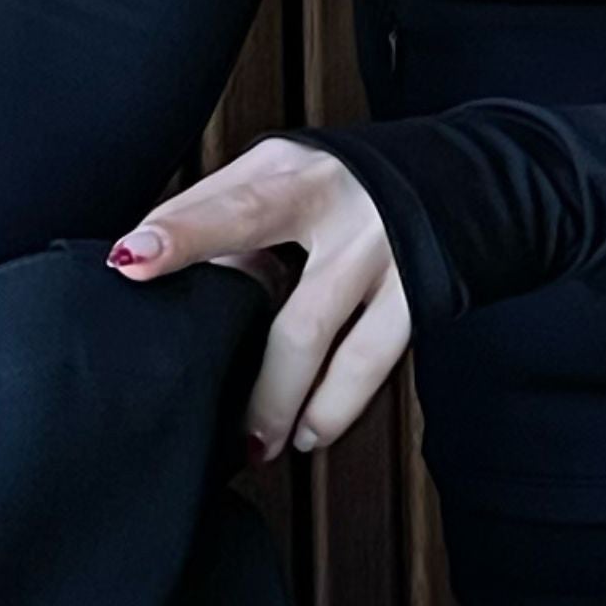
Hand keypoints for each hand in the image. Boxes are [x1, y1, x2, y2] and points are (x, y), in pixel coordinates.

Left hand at [106, 137, 413, 462]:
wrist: (476, 182)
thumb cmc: (356, 189)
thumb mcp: (292, 179)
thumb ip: (230, 218)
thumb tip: (158, 272)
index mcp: (290, 164)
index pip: (220, 196)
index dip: (176, 229)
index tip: (128, 260)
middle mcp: (332, 194)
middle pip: (254, 226)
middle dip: (203, 265)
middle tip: (164, 330)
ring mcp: (378, 245)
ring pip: (310, 326)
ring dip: (275, 393)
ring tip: (251, 442)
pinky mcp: (418, 293)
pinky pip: (368, 361)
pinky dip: (334, 405)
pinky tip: (309, 433)